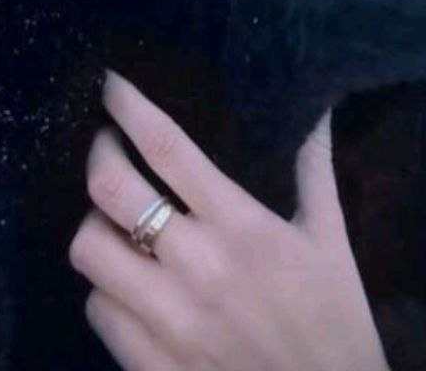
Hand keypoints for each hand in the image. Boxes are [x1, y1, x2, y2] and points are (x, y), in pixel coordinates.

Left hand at [68, 68, 390, 370]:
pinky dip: (105, 290)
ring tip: (113, 217)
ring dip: (97, 224)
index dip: (128, 106)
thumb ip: (314, 169)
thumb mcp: (331, 241)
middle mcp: (196, 268)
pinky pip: (97, 311)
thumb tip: (317, 106)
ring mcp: (167, 322)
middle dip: (99, 154)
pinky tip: (124, 282)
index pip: (167, 148)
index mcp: (241, 228)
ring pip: (90, 250)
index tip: (110, 83)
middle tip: (107, 145)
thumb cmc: (336, 323)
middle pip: (110, 191)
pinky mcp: (149, 367)